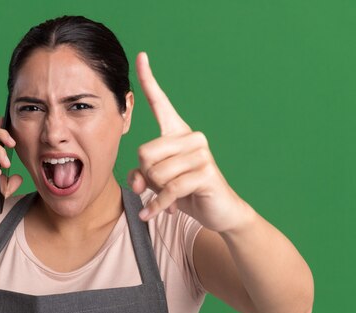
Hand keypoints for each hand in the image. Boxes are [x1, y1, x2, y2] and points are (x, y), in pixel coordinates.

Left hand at [127, 52, 249, 232]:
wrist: (219, 211)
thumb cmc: (185, 192)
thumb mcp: (156, 183)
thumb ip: (140, 176)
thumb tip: (136, 182)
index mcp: (177, 132)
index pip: (160, 103)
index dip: (149, 81)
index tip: (142, 56)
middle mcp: (191, 137)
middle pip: (145, 153)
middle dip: (146, 176)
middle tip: (159, 186)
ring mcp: (201, 153)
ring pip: (156, 173)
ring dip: (155, 191)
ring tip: (167, 196)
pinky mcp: (205, 173)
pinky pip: (170, 189)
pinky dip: (158, 205)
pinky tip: (152, 214)